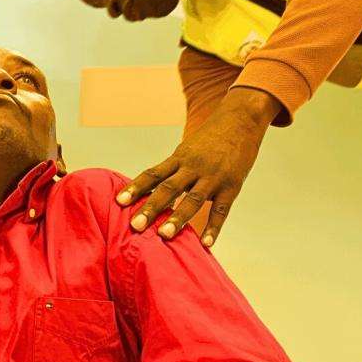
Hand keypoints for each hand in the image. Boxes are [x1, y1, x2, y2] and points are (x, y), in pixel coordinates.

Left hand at [118, 88, 278, 248]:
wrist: (242, 118)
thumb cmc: (210, 138)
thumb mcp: (187, 149)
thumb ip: (172, 170)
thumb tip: (149, 192)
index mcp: (179, 158)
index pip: (153, 174)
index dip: (135, 188)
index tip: (119, 202)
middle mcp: (193, 167)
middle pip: (168, 188)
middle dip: (151, 207)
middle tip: (135, 225)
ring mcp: (213, 177)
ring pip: (192, 199)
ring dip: (178, 218)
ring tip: (164, 235)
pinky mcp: (231, 186)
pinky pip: (221, 209)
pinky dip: (214, 227)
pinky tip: (206, 244)